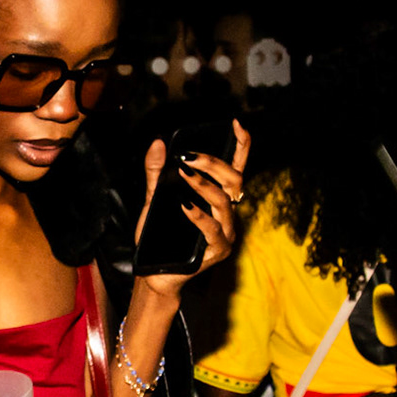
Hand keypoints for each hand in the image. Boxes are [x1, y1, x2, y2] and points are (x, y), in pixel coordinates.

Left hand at [133, 120, 251, 301]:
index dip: (241, 146)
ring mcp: (226, 232)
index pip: (235, 168)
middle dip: (213, 163)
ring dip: (204, 185)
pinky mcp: (218, 250)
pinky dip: (199, 215)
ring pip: (225, 201)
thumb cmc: (159, 236)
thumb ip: (157, 172)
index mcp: (217, 198)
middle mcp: (227, 213)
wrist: (154, 272)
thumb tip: (159, 143)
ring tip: (184, 174)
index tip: (236, 124)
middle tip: (187, 156)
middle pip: (233, 180)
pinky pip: (214, 229)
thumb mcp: (155, 199)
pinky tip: (184, 206)